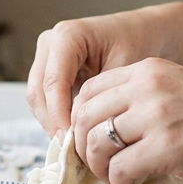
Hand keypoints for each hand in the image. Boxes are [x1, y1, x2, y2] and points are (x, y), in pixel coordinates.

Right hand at [27, 9, 164, 135]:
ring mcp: (48, 57)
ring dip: (52, 123)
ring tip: (72, 147)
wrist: (145, 33)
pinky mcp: (51, 70)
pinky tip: (74, 136)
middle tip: (69, 150)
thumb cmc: (139, 44)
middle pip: (38, 91)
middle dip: (52, 122)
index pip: (53, 81)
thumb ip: (102, 98)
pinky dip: (56, 118)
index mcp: (67, 35)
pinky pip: (46, 99)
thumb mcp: (125, 69)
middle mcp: (51, 43)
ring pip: (37, 98)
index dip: (58, 114)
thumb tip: (83, 134)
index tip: (70, 141)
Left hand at [70, 57, 182, 183]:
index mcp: (150, 70)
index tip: (91, 143)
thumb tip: (108, 132)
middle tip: (97, 166)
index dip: (80, 121)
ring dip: (98, 167)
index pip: (88, 90)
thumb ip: (147, 103)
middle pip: (84, 116)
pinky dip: (119, 182)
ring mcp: (157, 114)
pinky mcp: (169, 146)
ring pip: (95, 142)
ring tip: (116, 177)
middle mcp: (148, 86)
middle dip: (82, 146)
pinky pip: (119, 168)